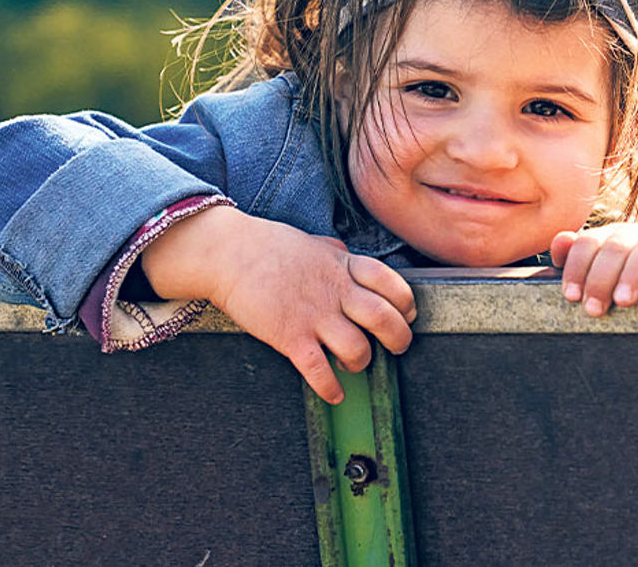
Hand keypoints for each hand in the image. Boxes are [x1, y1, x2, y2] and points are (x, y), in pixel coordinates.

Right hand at [142, 205, 415, 403]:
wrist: (230, 254)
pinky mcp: (290, 337)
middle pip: (385, 320)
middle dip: (399, 339)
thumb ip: (337, 254)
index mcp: (345, 266)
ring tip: (353, 364)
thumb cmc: (271, 247)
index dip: (406, 304)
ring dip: (362, 363)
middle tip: (397, 347)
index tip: (407, 315)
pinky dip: (331, 388)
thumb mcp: (314, 244)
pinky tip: (335, 393)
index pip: (392, 284)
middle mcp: (336, 292)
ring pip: (358, 350)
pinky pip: (319, 371)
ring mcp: (314, 316)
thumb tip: (348, 255)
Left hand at [549, 221, 637, 316]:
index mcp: (613, 237)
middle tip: (593, 309)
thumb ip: (579, 261)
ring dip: (632, 273)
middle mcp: (637, 232)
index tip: (571, 296)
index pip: (588, 243)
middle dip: (600, 279)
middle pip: (614, 247)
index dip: (576, 268)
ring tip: (623, 299)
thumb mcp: (606, 278)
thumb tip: (559, 241)